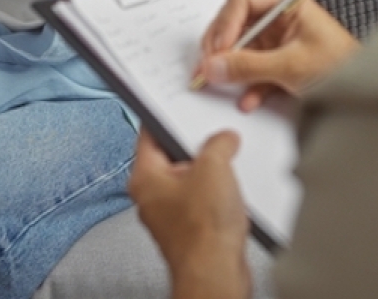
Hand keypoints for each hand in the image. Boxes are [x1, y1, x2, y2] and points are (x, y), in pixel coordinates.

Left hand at [129, 130, 250, 298]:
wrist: (216, 274)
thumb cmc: (203, 232)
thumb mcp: (214, 167)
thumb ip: (218, 143)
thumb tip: (224, 140)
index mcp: (145, 178)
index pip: (149, 134)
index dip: (166, 116)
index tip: (177, 104)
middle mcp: (152, 197)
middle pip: (174, 156)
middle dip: (198, 148)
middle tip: (215, 141)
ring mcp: (171, 215)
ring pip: (192, 180)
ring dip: (213, 174)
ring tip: (227, 174)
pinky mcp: (190, 229)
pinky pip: (204, 201)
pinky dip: (219, 196)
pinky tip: (233, 199)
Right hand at [197, 0, 359, 110]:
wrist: (365, 92)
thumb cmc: (341, 66)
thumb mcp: (291, 66)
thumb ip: (249, 66)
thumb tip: (214, 66)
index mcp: (287, 3)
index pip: (243, 0)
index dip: (225, 22)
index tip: (218, 48)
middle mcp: (280, 18)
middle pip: (236, 23)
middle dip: (222, 47)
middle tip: (210, 66)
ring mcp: (278, 41)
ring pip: (241, 49)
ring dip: (230, 68)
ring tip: (221, 83)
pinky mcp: (279, 63)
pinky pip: (252, 69)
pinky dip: (246, 84)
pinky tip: (248, 98)